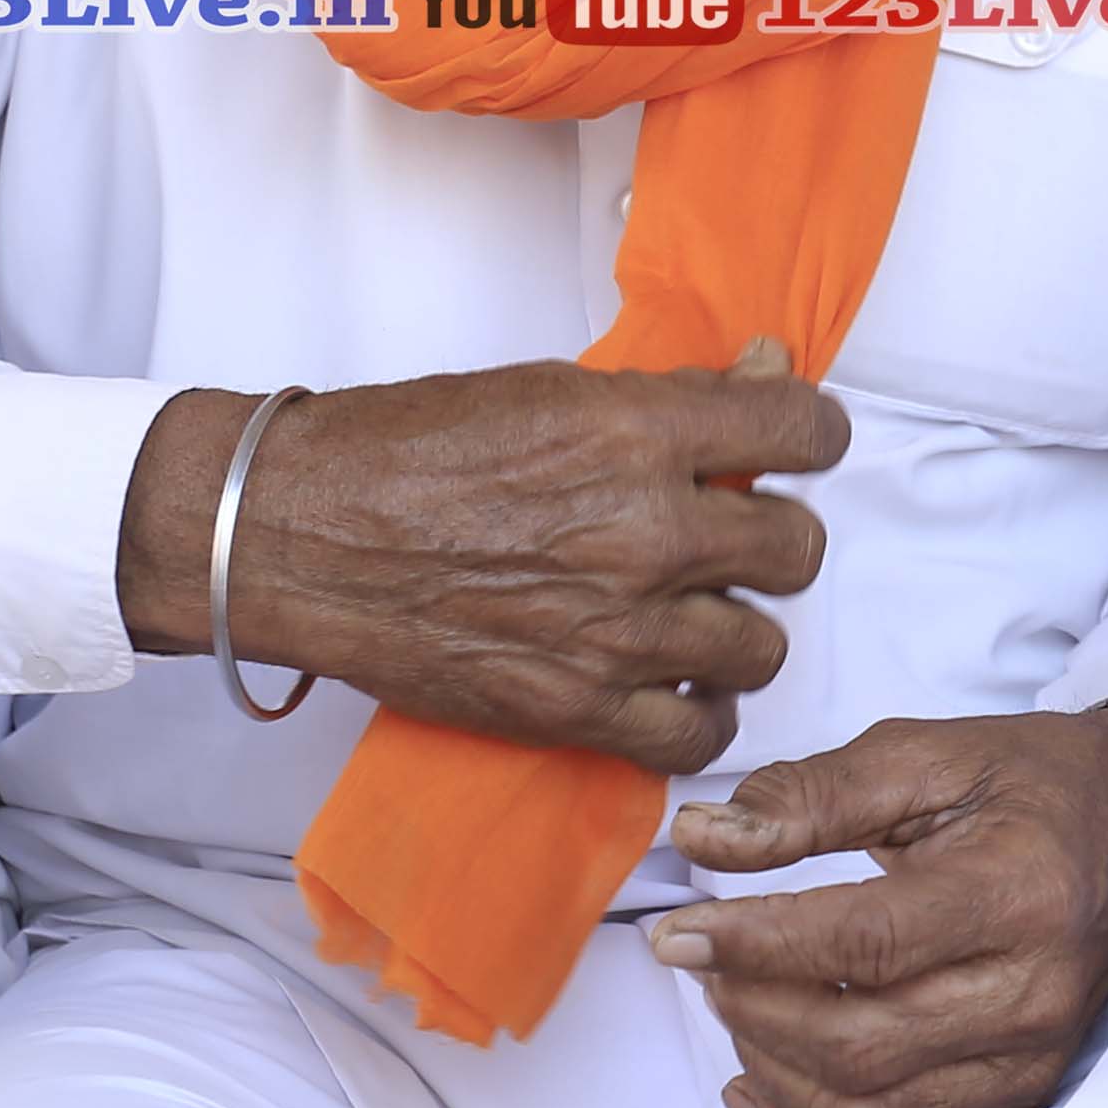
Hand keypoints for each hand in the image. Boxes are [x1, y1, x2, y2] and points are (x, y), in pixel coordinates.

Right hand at [114, 346, 847, 774]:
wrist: (296, 534)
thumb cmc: (406, 449)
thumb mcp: (550, 388)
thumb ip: (672, 395)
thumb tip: (771, 373)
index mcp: (639, 433)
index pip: (804, 430)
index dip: (811, 435)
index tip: (792, 446)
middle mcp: (644, 533)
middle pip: (797, 548)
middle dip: (773, 537)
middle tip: (730, 535)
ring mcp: (615, 630)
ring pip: (762, 646)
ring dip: (738, 628)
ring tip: (695, 612)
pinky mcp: (575, 708)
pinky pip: (696, 734)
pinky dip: (696, 713)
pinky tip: (670, 685)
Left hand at [645, 704, 1107, 1107]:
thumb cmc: (1034, 783)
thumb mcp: (929, 754)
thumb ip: (811, 795)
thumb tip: (699, 839)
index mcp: (1017, 893)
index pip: (864, 945)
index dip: (755, 945)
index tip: (678, 932)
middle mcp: (1032, 993)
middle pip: (859, 1047)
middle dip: (754, 1009)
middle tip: (710, 958)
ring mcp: (1029, 1062)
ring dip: (773, 1074)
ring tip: (738, 1006)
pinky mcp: (1016, 1100)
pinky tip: (760, 1089)